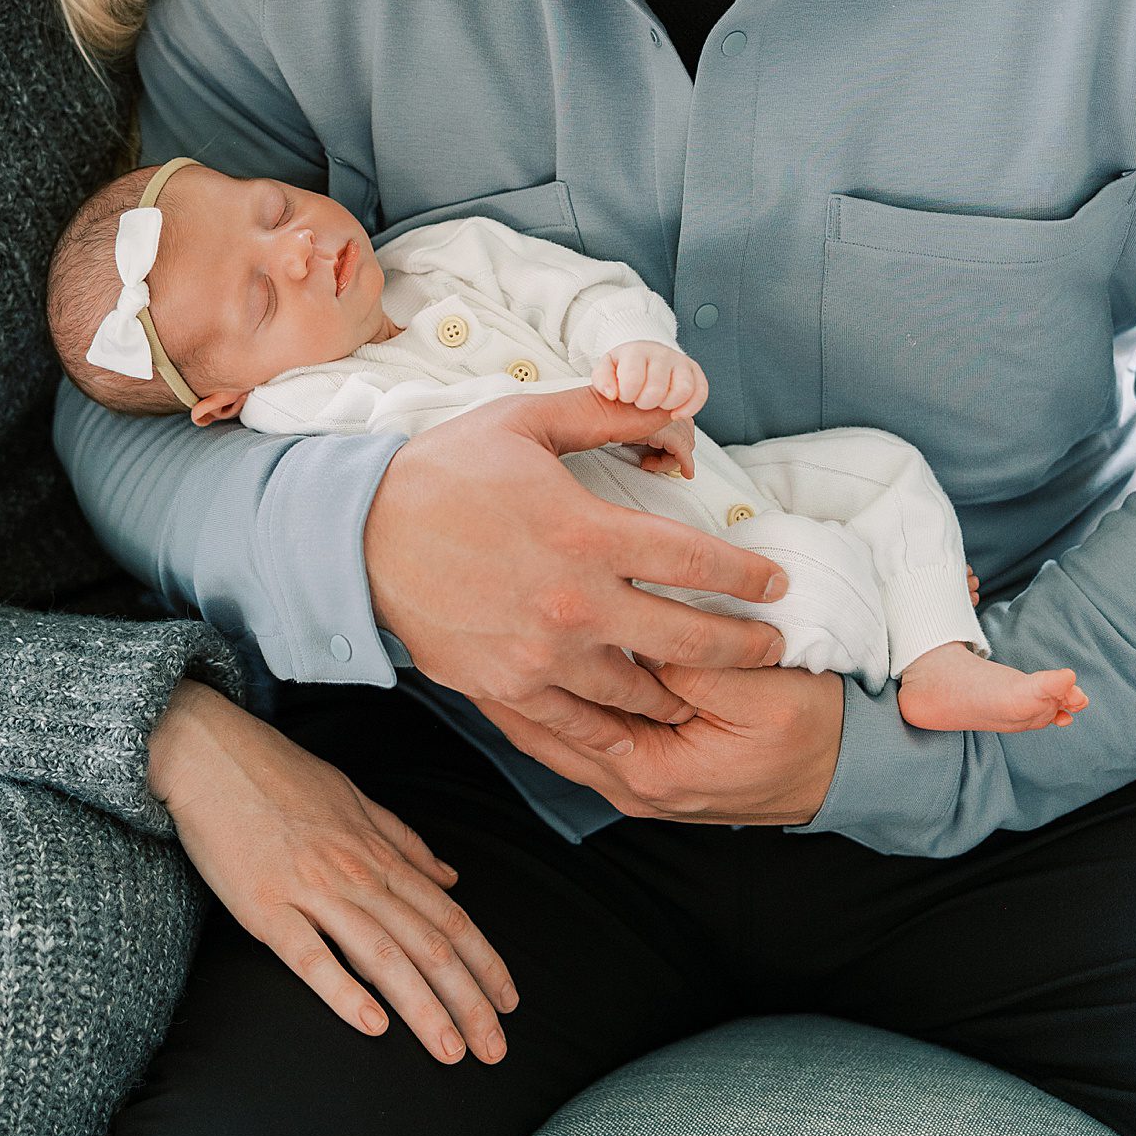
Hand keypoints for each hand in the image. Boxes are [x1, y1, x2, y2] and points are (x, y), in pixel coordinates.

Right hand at [148, 681, 516, 1064]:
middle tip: (494, 1050)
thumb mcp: (355, 799)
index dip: (485, 963)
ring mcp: (312, 891)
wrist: (212, 754)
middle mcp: (357, 874)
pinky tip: (372, 1024)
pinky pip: (310, 956)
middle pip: (427, 945)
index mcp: (379, 853)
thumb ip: (405, 842)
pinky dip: (344, 991)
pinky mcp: (265, 907)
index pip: (449, 917)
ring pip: (382, 956)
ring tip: (451, 1051)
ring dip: (423, 1008)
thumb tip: (451, 876)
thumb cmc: (281, 776)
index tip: (509, 1002)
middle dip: (467, 1001)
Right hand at [365, 385, 787, 759]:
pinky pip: (580, 723)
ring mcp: (542, 654)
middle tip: (772, 648)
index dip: (748, 575)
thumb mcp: (525, 421)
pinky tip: (643, 725)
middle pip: (689, 639)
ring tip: (713, 691)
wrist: (360, 536)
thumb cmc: (444, 472)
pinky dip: (619, 728)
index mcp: (586, 531)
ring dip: (685, 694)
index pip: (696, 560)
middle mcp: (574, 602)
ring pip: (640, 693)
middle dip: (744, 648)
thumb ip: (604, 413)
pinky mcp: (508, 688)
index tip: (775, 584)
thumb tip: (669, 406)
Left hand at [474, 661, 843, 826]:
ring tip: (480, 639)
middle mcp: (633, 786)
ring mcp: (639, 782)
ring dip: (523, 690)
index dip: (520, 669)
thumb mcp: (754, 694)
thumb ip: (687, 666)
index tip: (486, 619)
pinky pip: (587, 733)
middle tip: (459, 627)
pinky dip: (558, 700)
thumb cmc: (810, 730)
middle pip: (543, 731)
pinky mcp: (651, 767)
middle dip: (501, 683)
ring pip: (559, 734)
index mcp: (650, 773)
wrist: (851, 770)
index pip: (561, 719)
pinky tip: (535, 664)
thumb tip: (629, 630)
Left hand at [592, 340, 707, 417]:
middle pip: (657, 388)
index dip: (628, 395)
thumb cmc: (625, 366)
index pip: (633, 378)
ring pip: (683, 390)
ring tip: (658, 406)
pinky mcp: (695, 371)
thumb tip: (612, 393)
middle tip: (640, 402)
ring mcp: (680, 362)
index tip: (625, 397)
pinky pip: (701, 391)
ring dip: (668, 405)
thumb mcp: (606, 369)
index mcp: (637, 351)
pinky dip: (690, 407)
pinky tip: (676, 414)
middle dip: (646, 403)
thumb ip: (602, 380)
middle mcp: (661, 354)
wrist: (644, 354)